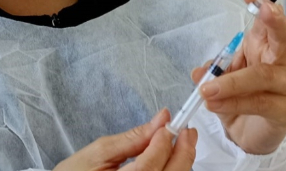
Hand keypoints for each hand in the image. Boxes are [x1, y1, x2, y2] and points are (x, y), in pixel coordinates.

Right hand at [53, 108, 197, 170]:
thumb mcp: (98, 153)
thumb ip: (132, 138)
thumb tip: (159, 120)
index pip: (149, 165)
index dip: (162, 143)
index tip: (169, 124)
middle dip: (183, 152)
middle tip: (187, 132)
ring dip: (181, 162)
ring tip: (181, 143)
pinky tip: (172, 160)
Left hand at [191, 0, 285, 154]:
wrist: (250, 136)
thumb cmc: (240, 101)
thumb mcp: (221, 81)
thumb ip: (213, 72)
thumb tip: (199, 73)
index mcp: (266, 48)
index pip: (268, 22)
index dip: (262, 5)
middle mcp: (282, 63)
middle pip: (285, 38)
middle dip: (274, 21)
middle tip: (261, 9)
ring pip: (264, 76)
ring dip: (232, 82)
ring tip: (207, 90)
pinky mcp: (285, 110)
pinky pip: (259, 102)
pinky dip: (234, 103)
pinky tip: (215, 105)